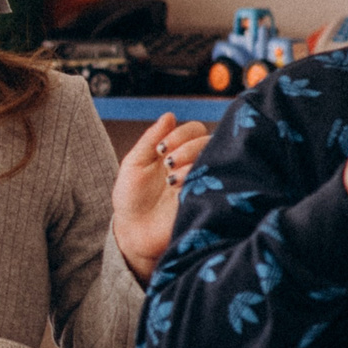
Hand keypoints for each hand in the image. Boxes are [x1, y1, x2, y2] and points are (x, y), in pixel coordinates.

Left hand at [112, 113, 211, 278]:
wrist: (133, 233)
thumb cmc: (131, 198)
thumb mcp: (135, 164)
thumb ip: (151, 139)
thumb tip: (170, 115)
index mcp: (177, 152)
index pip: (194, 130)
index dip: (181, 134)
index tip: (160, 148)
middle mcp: (193, 163)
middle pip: (209, 141)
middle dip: (187, 147)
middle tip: (167, 163)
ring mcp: (202, 181)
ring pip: (215, 159)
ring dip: (192, 162)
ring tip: (171, 178)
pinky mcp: (208, 199)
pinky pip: (216, 183)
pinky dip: (199, 180)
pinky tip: (180, 190)